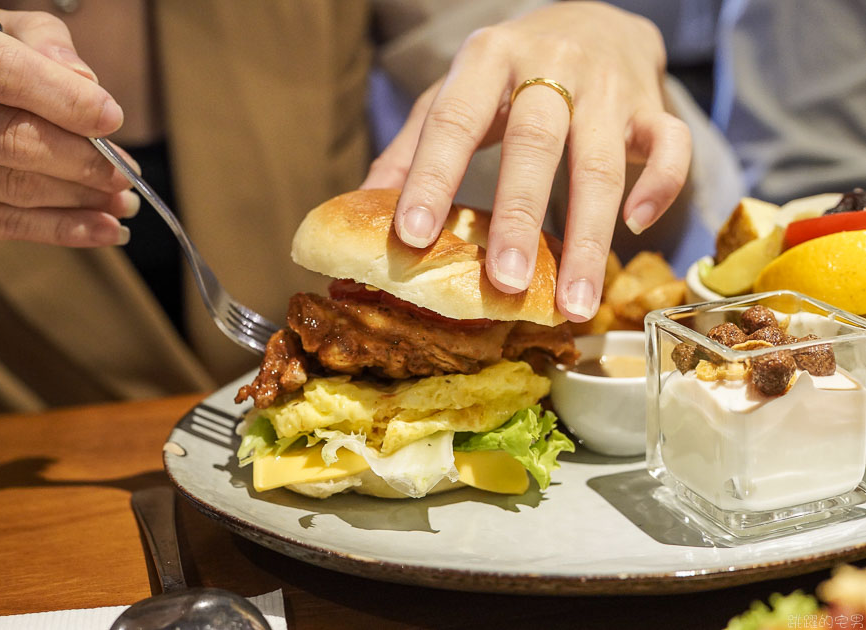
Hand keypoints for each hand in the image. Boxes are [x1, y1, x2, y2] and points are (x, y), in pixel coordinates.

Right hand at [0, 3, 137, 249]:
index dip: (61, 97)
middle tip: (125, 174)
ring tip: (123, 203)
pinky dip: (59, 229)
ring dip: (79, 200)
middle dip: (79, 160)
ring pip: (7, 186)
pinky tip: (102, 230)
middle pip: (4, 137)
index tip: (112, 118)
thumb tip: (85, 80)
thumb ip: (36, 42)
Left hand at [361, 1, 690, 321]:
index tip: (411, 237)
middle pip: (535, 146)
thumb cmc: (514, 70)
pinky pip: (672, 146)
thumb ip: (416, 143)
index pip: (454, 122)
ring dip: (590, 239)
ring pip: (603, 164)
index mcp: (488, 59)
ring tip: (576, 304)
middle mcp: (551, 66)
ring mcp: (607, 87)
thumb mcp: (459, 89)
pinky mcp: (653, 105)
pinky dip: (660, 188)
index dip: (432, 178)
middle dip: (519, 218)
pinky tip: (636, 229)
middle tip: (505, 284)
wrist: (595, 19)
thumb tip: (363, 207)